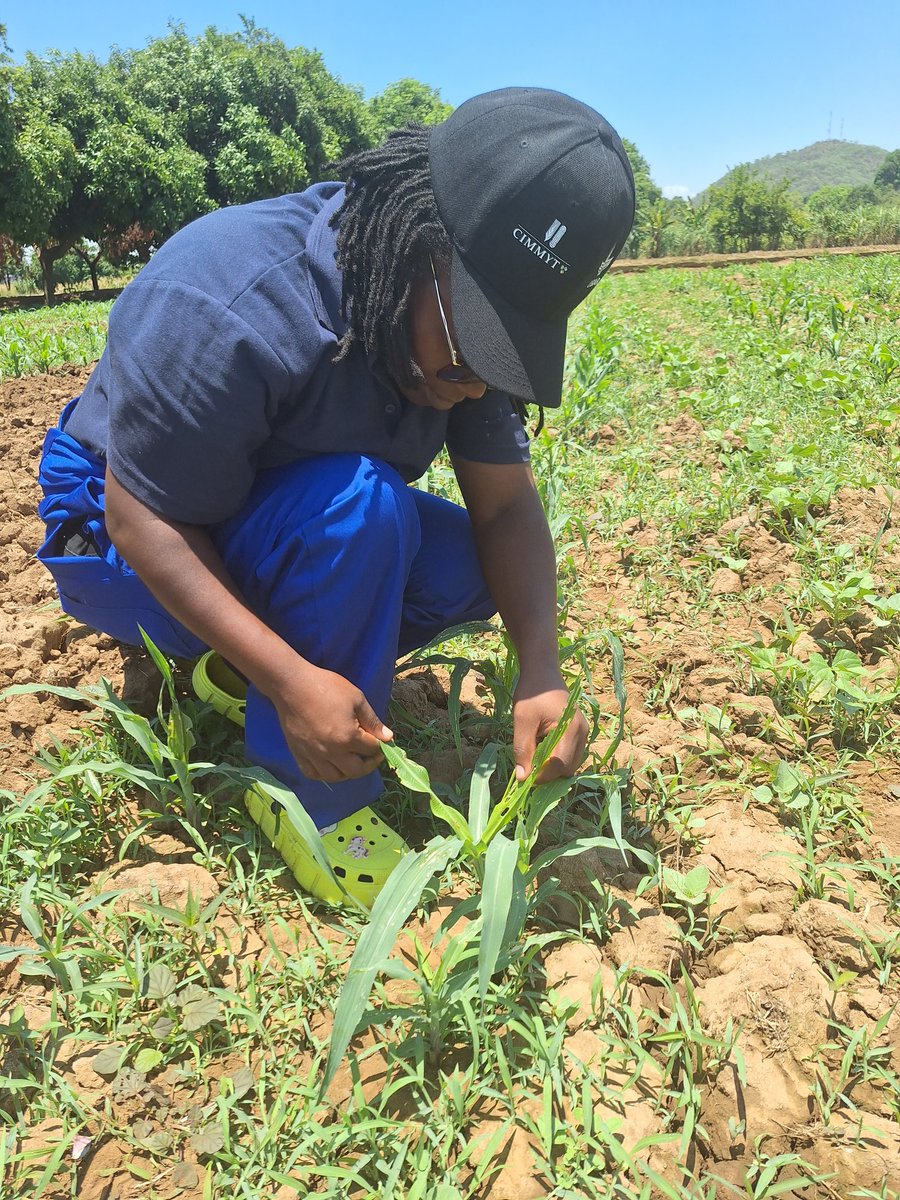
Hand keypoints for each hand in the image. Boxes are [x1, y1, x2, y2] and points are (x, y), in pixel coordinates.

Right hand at [272, 664, 391, 783]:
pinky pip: (313, 774)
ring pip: (335, 777)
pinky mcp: (299, 754)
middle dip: (368, 764)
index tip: (382, 741)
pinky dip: (324, 773)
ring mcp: (314, 756)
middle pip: (356, 770)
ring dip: (347, 771)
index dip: (381, 746)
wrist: (292, 685)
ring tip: (351, 760)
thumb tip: (388, 737)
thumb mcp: (356, 698)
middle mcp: (332, 752)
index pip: (372, 750)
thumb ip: (372, 720)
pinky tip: (329, 764)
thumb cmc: (326, 687)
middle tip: (370, 754)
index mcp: (348, 738)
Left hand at [512, 675, 588, 783]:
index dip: (542, 776)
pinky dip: (556, 758)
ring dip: (552, 767)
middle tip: (528, 765)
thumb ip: (522, 749)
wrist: (542, 673)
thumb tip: (522, 778)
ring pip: (570, 764)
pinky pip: (570, 755)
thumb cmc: (532, 693)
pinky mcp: (579, 733)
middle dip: (548, 773)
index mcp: (571, 729)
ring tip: (534, 754)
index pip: (560, 765)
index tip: (524, 777)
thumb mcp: (522, 720)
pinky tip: (542, 747)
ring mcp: (583, 733)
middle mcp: (583, 733)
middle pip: (568, 769)